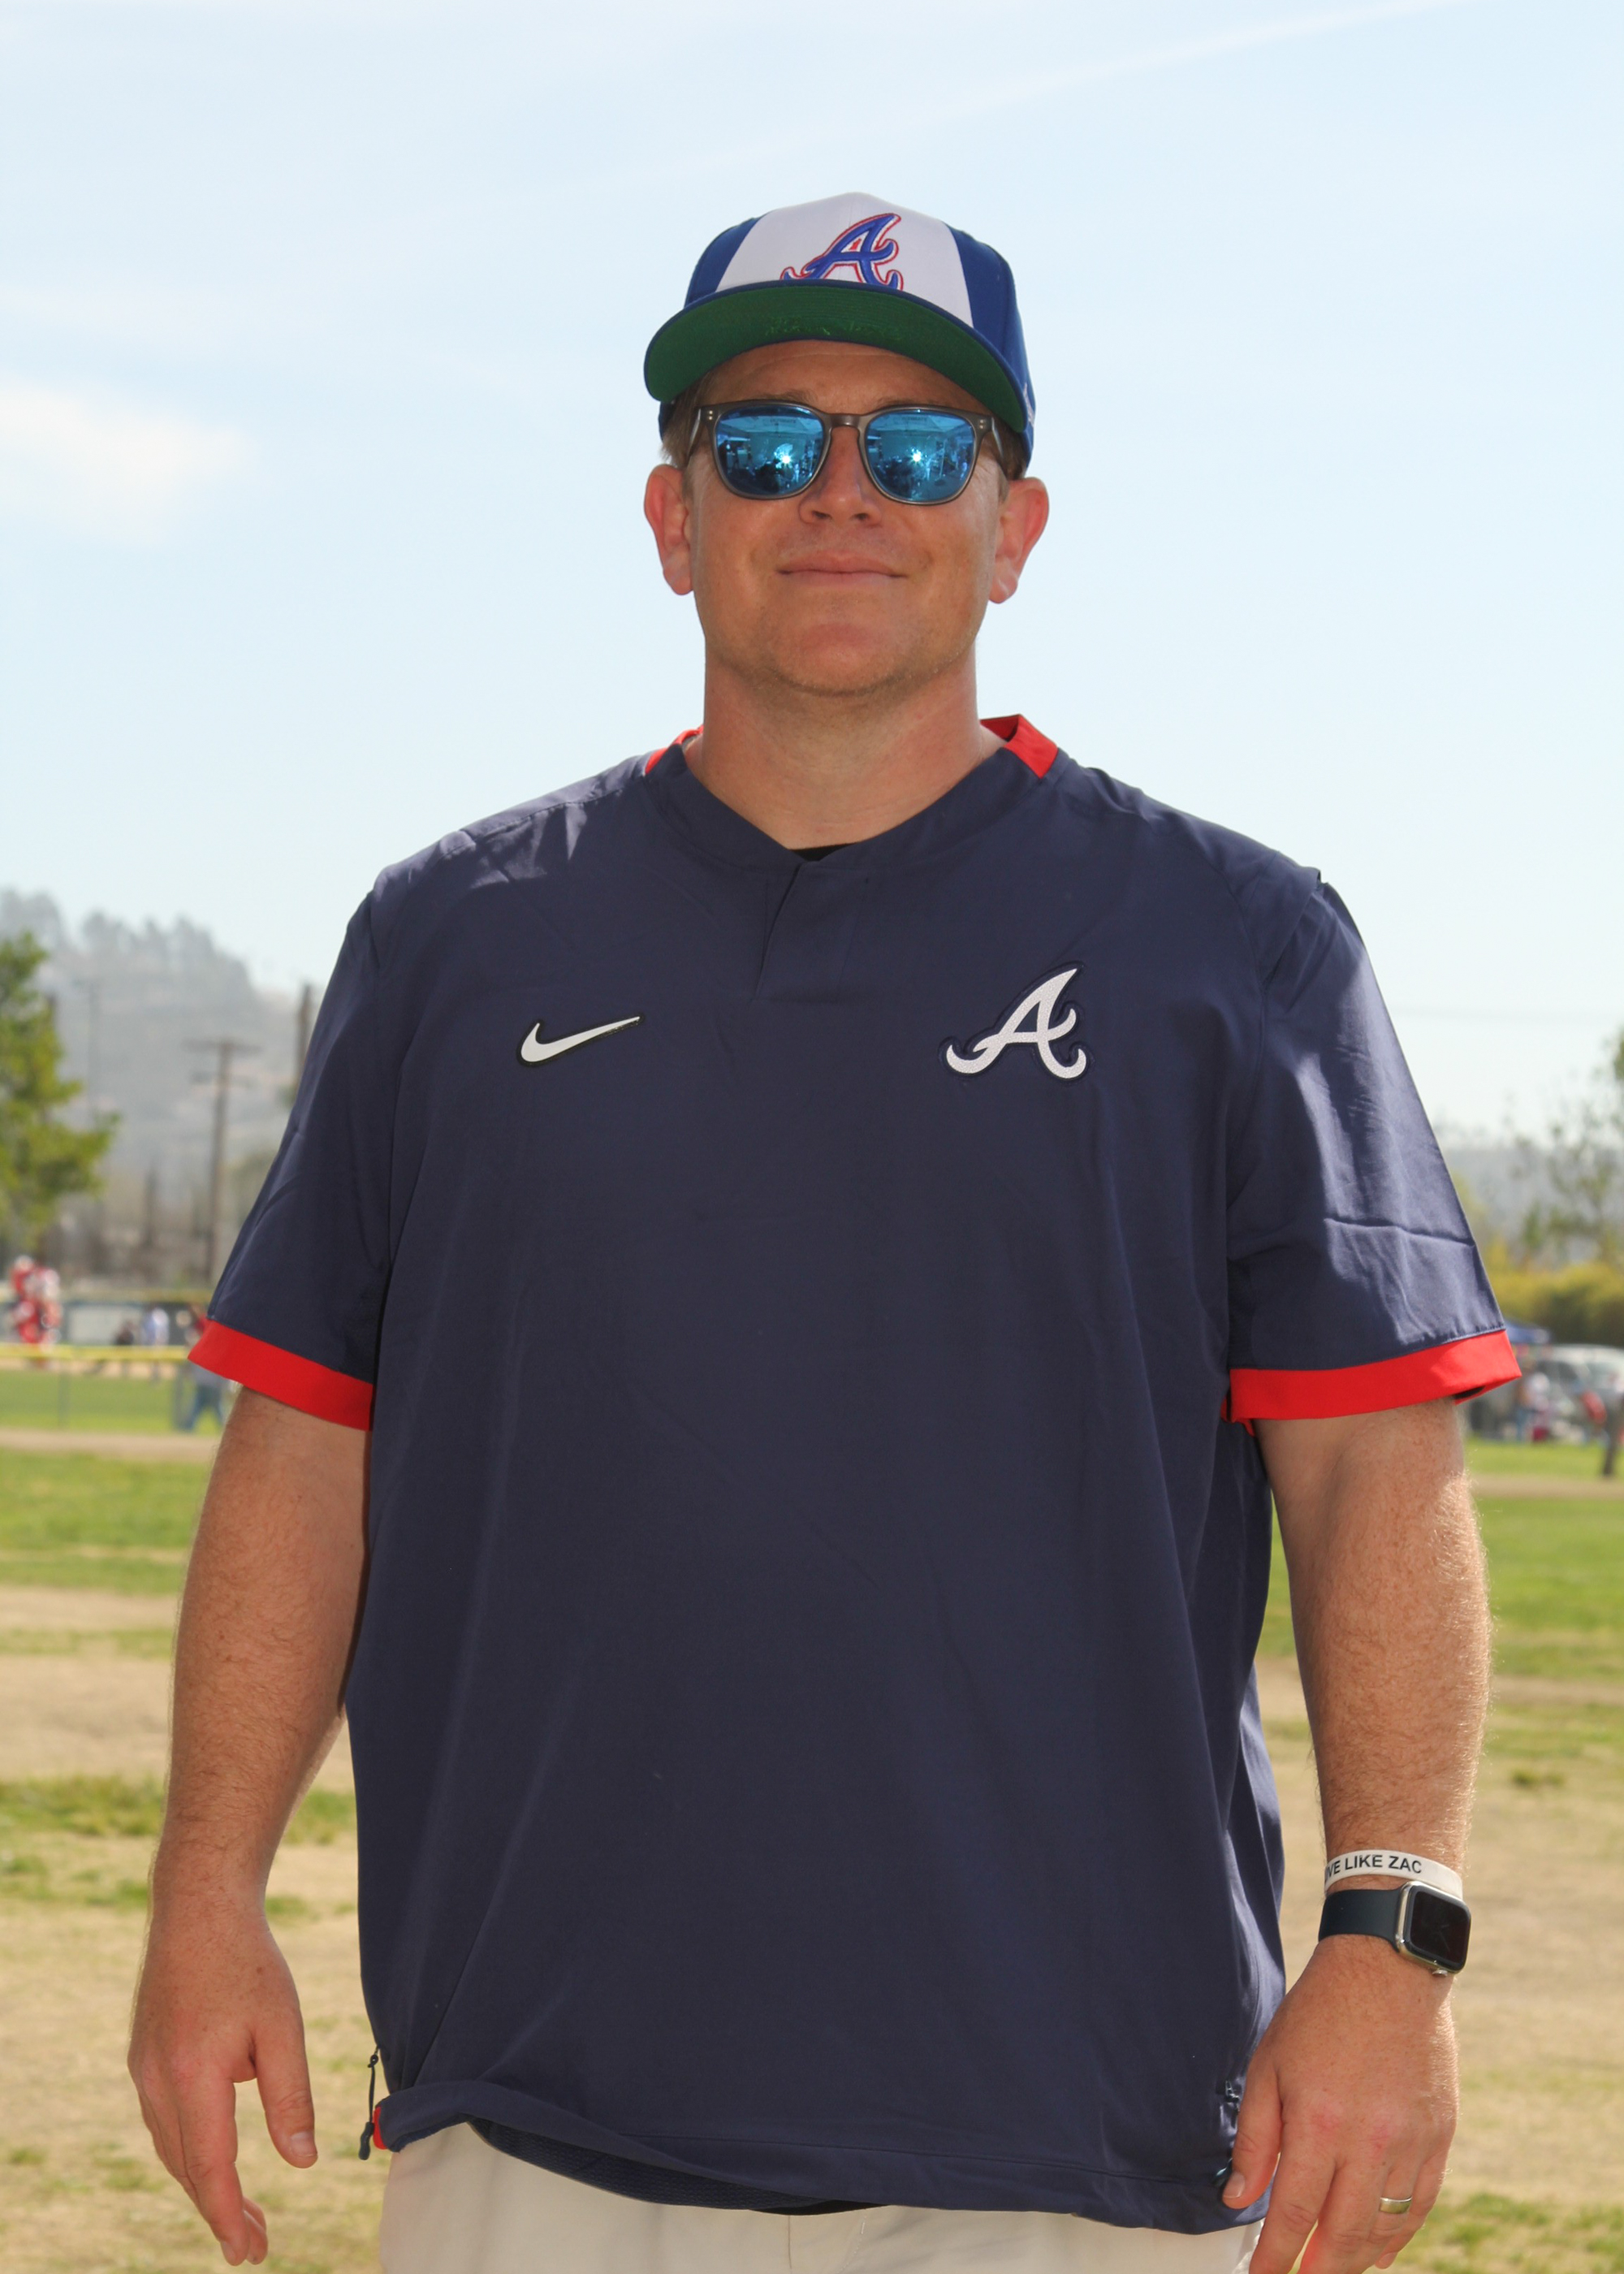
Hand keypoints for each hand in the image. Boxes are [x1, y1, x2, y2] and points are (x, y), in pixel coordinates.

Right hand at [129, 1891, 317, 2264]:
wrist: (198, 1906)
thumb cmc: (247, 1961)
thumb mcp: (282, 2026)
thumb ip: (290, 2096)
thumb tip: (301, 2163)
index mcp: (192, 2076)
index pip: (210, 2168)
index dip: (229, 2216)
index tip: (251, 2252)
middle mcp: (156, 2080)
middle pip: (187, 2167)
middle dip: (219, 2210)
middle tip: (256, 2245)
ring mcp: (144, 2069)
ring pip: (172, 2147)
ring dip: (203, 2182)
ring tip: (241, 2211)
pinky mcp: (144, 2056)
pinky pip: (165, 2120)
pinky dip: (190, 2149)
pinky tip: (214, 2156)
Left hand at [1224, 1932, 1456, 2272]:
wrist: (1387, 1968)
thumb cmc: (1320, 2014)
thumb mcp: (1269, 2065)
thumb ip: (1255, 2138)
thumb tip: (1238, 2197)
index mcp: (1318, 2122)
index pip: (1293, 2214)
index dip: (1275, 2257)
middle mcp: (1368, 2141)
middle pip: (1343, 2235)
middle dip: (1318, 2270)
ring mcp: (1410, 2142)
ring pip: (1384, 2228)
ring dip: (1356, 2259)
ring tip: (1332, 2267)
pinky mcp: (1439, 2136)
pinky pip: (1421, 2205)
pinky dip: (1399, 2236)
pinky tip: (1379, 2249)